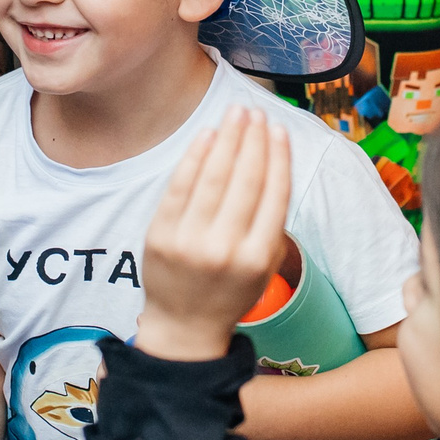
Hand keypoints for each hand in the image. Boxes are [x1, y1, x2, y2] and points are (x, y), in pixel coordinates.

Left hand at [135, 107, 293, 362]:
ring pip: (213, 177)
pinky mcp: (161, 235)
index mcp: (257, 258)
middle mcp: (225, 249)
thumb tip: (273, 159)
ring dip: (228, 138)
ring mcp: (189, 241)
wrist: (184, 327)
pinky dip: (195, 156)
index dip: (278, 156)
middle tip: (257, 112)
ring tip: (236, 114)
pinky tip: (208, 135)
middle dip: (253, 139)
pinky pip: (180, 186)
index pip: (273, 195)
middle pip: (245, 180)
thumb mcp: (263, 266)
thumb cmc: (230, 290)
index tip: (279, 129)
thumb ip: (270, 222)